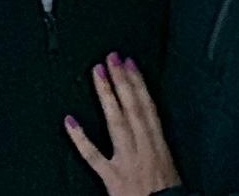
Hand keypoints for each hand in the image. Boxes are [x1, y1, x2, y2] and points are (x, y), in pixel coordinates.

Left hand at [64, 52, 180, 195]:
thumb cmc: (166, 195)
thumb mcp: (169, 165)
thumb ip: (155, 142)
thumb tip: (147, 118)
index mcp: (159, 147)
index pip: (148, 108)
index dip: (139, 83)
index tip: (129, 62)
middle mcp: (144, 150)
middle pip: (133, 109)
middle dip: (123, 81)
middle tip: (111, 57)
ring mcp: (127, 162)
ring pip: (116, 124)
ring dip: (107, 96)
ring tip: (97, 72)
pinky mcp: (114, 179)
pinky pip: (94, 157)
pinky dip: (81, 139)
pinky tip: (69, 120)